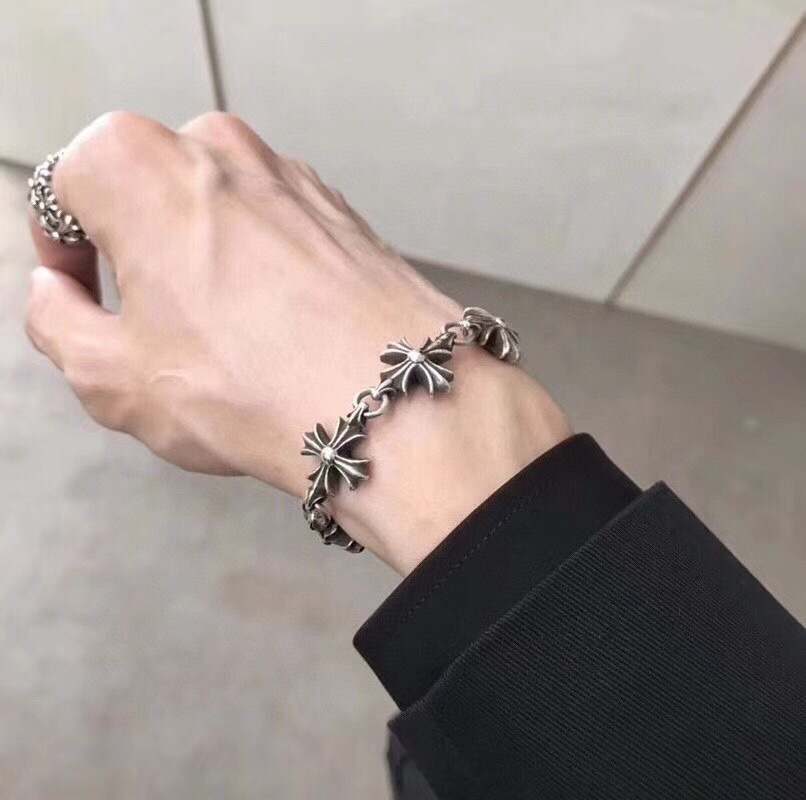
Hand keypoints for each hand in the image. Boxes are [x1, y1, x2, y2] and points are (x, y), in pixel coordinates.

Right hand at [26, 112, 569, 572]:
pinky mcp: (341, 212)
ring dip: (208, 270)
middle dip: (138, 259)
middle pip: (147, 197)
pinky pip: (278, 236)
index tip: (84, 293)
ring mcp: (290, 177)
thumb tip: (57, 295)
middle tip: (154, 332)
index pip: (68, 187)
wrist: (395, 400)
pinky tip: (280, 335)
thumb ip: (58, 323)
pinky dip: (265, 276)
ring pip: (218, 217)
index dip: (66, 249)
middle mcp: (219, 150)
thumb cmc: (258, 387)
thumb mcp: (112, 377)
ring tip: (227, 345)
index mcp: (141, 167)